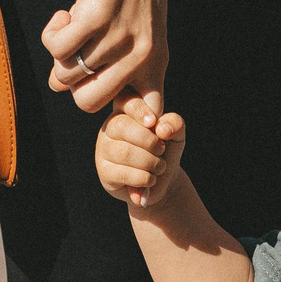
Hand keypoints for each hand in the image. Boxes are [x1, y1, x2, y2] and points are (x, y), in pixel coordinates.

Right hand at [44, 0, 168, 112]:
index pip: (148, 113)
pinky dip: (51, 34)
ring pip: (66, 74)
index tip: (107, 93)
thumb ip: (112, 63)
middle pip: (88, 103)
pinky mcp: (95, 17)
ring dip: (59, 50)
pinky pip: (57, 48)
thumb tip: (61, 86)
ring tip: (72, 22)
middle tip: (76, 51)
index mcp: (155, 62)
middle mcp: (140, 55)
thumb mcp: (138, 28)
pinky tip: (64, 14)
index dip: (125, 117)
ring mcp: (118, 37)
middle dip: (71, 81)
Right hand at [95, 93, 187, 207]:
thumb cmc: (165, 151)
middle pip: (122, 127)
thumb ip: (174, 124)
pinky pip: (123, 173)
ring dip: (150, 162)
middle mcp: (110, 127)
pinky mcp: (104, 171)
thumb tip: (161, 129)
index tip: (153, 122)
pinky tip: (150, 179)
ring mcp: (104, 149)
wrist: (161, 181)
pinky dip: (143, 178)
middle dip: (149, 141)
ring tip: (160, 167)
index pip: (125, 101)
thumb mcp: (176, 135)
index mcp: (126, 112)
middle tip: (161, 150)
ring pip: (124, 152)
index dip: (138, 110)